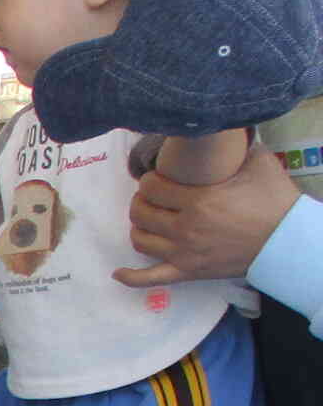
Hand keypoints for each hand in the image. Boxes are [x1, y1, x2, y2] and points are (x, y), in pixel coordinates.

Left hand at [113, 146, 299, 287]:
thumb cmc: (274, 201)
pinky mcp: (187, 272)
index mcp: (197, 200)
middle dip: (140, 202)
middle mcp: (184, 228)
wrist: (287, 241)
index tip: (154, 178)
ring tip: (146, 220)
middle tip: (149, 197)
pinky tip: (118, 273)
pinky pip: (150, 279)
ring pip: (140, 240)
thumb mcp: (258, 164)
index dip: (148, 181)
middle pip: (140, 213)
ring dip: (138, 228)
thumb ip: (239, 146)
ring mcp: (183, 253)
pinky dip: (131, 277)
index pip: (152, 188)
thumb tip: (227, 127)